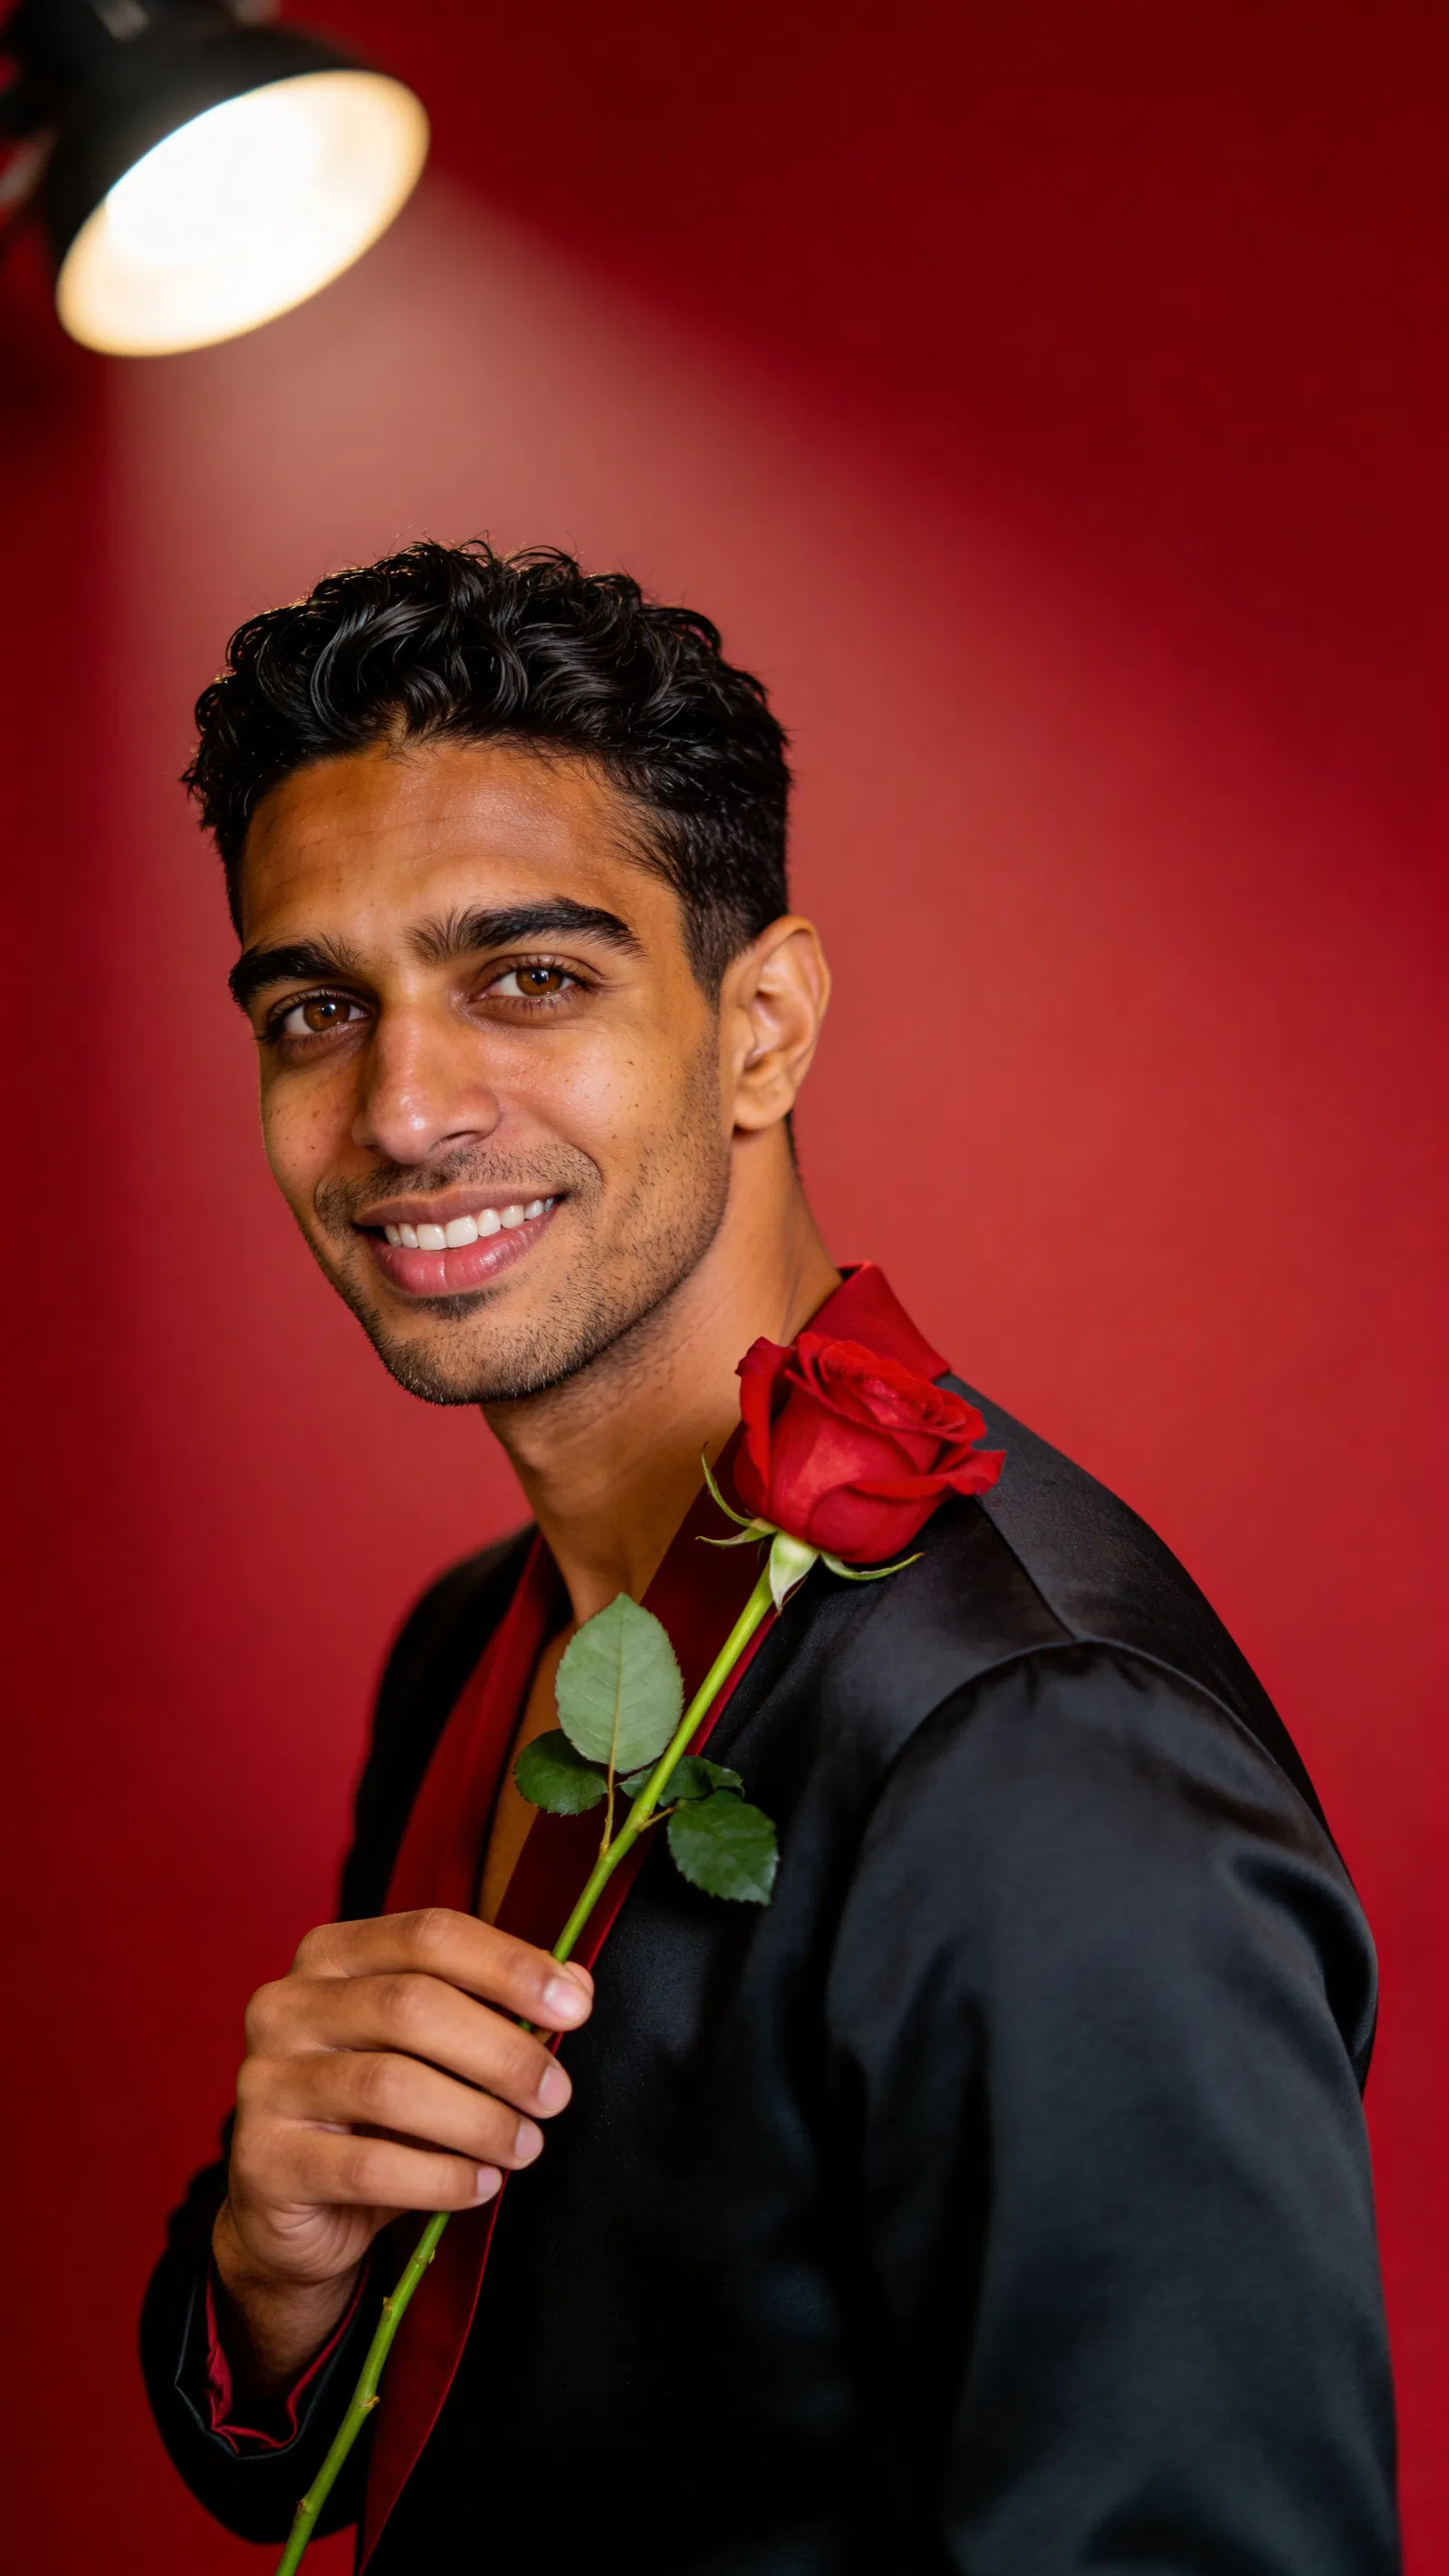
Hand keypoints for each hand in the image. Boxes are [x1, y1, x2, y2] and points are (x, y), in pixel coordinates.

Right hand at [212, 1909, 592, 2391]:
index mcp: (333, 1954)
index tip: (574, 2009)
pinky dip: (440, 2177)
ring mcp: (265, 2080)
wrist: (294, 2211)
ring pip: (390, 2086)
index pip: (429, 1934)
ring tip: (526, 2146)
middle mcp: (288, 2003)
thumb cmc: (377, 2114)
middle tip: (556, 2095)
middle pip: (412, 2005)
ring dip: (478, 2120)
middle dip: (502, 2052)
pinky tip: (480, 2185)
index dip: (508, 1965)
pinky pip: (367, 2165)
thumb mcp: (437, 2051)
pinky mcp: (263, 2159)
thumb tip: (576, 1984)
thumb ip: (497, 2008)